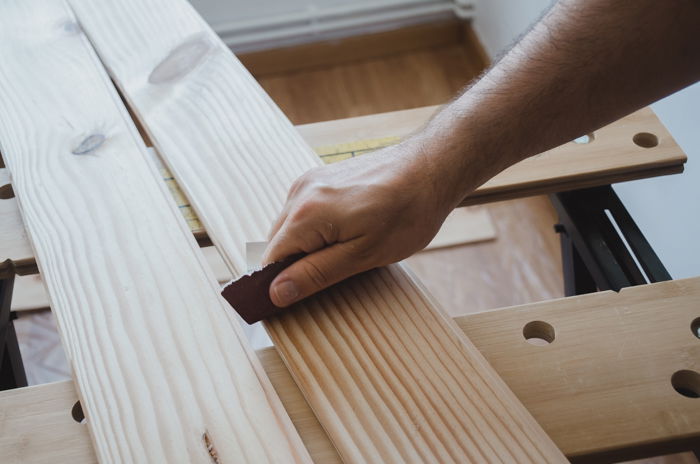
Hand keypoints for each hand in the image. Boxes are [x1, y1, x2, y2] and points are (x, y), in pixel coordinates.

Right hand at [262, 140, 459, 306]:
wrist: (431, 168)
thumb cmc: (407, 213)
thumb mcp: (363, 256)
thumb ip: (315, 274)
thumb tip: (275, 293)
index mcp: (306, 214)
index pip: (271, 260)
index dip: (279, 284)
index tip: (297, 300)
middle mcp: (301, 192)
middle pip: (278, 243)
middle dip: (296, 265)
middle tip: (335, 275)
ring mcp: (311, 181)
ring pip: (291, 227)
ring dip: (308, 246)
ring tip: (347, 250)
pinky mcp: (322, 176)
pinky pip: (305, 211)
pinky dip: (316, 228)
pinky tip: (346, 232)